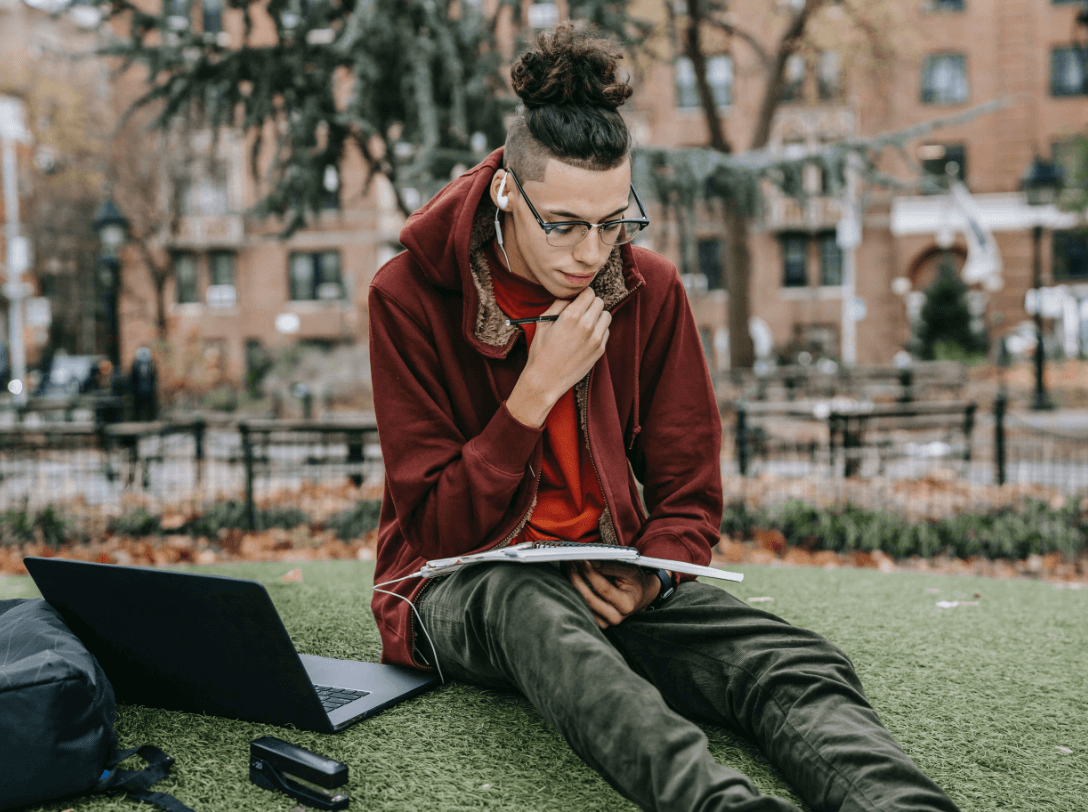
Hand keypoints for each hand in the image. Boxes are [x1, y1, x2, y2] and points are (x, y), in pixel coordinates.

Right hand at [506, 288, 610, 427]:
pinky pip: (606, 331)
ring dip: (598, 316)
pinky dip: (599, 330)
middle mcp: (586, 326)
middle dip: (590, 304)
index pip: (589, 293)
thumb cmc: (541, 351)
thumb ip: (558, 304)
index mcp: (571, 316)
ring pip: (606, 316)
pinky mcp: (599, 350)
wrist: (546, 379)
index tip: (578, 300)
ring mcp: (595, 339)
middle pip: (599, 302)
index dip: (583, 294)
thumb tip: (570, 296)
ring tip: (585, 323)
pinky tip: (587, 336)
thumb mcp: (543, 323)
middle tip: (581, 311)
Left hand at [567, 561, 660, 628]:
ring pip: (582, 604)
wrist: (640, 596)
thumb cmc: (634, 581)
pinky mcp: (597, 623)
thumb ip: (610, 566)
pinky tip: (574, 581)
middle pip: (589, 599)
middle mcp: (616, 617)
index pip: (603, 589)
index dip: (590, 574)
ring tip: (571, 569)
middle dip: (576, 579)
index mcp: (626, 604)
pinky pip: (581, 608)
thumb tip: (590, 562)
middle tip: (571, 563)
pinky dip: (575, 594)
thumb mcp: (629, 570)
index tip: (582, 561)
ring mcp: (605, 623)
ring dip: (573, 585)